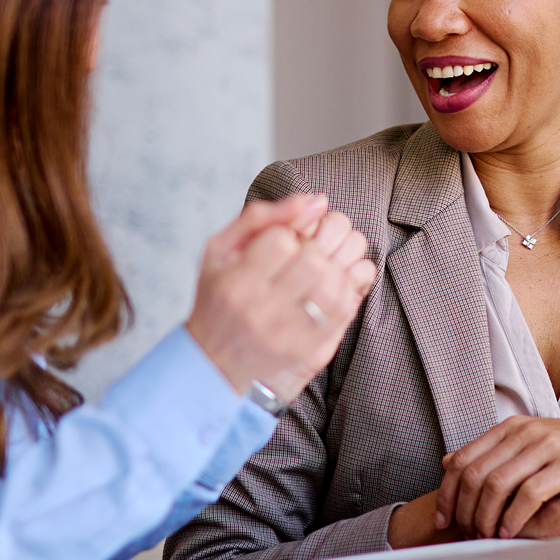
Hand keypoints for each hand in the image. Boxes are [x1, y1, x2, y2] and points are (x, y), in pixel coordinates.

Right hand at [185, 195, 376, 400]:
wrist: (212, 359)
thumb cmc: (218, 294)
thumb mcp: (221, 249)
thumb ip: (261, 217)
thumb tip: (316, 200)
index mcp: (237, 281)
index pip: (280, 240)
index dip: (290, 232)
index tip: (284, 240)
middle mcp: (260, 309)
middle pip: (312, 261)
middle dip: (320, 245)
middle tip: (312, 247)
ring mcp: (285, 332)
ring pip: (332, 286)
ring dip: (337, 265)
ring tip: (324, 264)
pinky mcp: (305, 348)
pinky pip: (342, 311)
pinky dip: (347, 288)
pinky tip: (333, 283)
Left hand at [437, 417, 559, 538]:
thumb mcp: (537, 445)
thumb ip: (498, 454)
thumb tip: (450, 463)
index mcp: (514, 427)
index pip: (463, 459)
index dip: (447, 493)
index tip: (444, 520)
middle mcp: (526, 432)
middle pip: (475, 474)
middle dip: (464, 510)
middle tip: (465, 534)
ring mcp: (548, 446)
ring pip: (497, 484)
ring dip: (486, 517)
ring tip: (486, 536)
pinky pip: (529, 494)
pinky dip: (513, 517)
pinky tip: (510, 532)